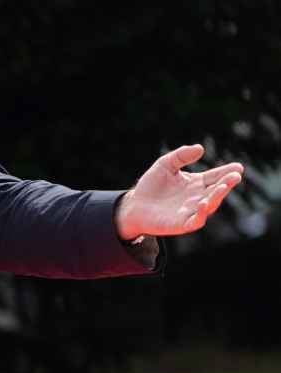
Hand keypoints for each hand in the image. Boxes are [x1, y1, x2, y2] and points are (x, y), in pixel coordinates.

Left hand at [115, 144, 243, 240]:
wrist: (134, 205)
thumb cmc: (151, 185)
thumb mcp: (165, 165)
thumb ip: (181, 156)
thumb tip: (200, 148)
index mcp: (197, 183)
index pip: (215, 177)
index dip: (227, 172)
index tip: (238, 167)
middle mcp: (198, 197)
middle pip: (216, 190)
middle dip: (227, 183)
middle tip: (235, 175)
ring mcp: (192, 211)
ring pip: (210, 205)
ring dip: (217, 196)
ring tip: (223, 186)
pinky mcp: (182, 224)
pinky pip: (196, 220)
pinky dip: (202, 213)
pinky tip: (203, 203)